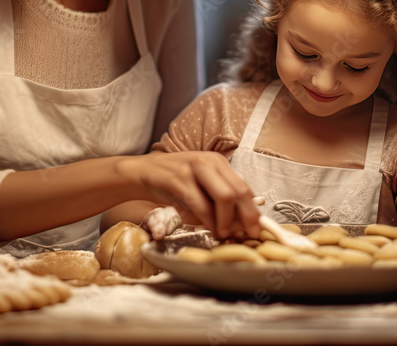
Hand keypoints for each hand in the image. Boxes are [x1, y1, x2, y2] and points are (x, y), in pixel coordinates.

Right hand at [116, 151, 260, 238]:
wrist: (141, 172)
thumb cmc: (173, 183)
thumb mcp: (200, 185)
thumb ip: (219, 199)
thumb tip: (242, 222)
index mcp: (218, 162)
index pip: (244, 187)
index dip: (253, 211)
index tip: (256, 229)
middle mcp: (209, 161)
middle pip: (239, 191)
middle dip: (245, 217)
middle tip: (244, 235)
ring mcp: (193, 168)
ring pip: (224, 197)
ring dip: (226, 221)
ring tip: (223, 234)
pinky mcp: (178, 179)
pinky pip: (201, 204)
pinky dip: (208, 221)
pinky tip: (209, 229)